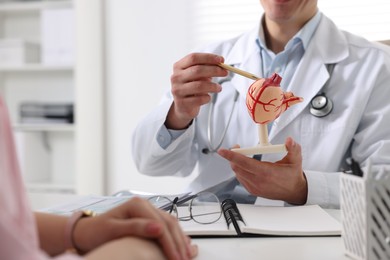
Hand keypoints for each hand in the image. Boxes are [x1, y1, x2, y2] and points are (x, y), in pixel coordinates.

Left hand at [74, 197, 197, 259]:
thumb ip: (136, 228)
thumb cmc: (97, 231)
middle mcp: (145, 204)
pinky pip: (167, 226)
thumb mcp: (113, 230)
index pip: (160, 225)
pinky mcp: (149, 218)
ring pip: (171, 224)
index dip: (170, 243)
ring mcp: (148, 211)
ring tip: (188, 256)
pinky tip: (184, 246)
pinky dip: (176, 237)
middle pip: (169, 223)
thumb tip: (158, 228)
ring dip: (181, 240)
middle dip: (178, 243)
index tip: (175, 259)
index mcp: (137, 204)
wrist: (87, 231)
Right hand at [166, 53, 227, 128]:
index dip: (208, 58)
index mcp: (178, 67)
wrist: (182, 106)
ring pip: (199, 85)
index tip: (222, 60)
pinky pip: (200, 99)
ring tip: (219, 88)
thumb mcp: (197, 75)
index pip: (193, 58)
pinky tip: (208, 97)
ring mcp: (177, 90)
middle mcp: (176, 77)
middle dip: (214, 70)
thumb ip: (206, 68)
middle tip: (225, 72)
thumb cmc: (192, 87)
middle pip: (197, 70)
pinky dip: (207, 97)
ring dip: (213, 86)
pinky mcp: (182, 103)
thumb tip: (221, 64)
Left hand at [218, 137, 307, 204]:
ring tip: (243, 156)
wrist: (294, 192)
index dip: (232, 156)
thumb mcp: (295, 160)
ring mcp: (254, 188)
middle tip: (237, 148)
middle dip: (233, 157)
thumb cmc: (292, 175)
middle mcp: (258, 181)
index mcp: (267, 173)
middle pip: (237, 167)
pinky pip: (241, 179)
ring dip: (236, 163)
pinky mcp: (253, 191)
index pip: (244, 162)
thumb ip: (293, 148)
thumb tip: (289, 140)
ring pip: (237, 173)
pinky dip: (240, 171)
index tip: (223, 151)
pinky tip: (246, 166)